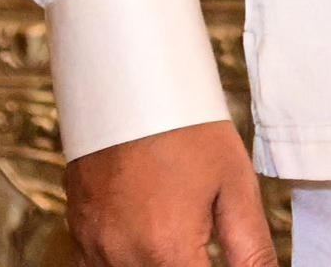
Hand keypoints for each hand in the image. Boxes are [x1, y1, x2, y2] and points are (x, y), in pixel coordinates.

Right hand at [64, 118, 273, 266]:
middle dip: (187, 264)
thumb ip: (251, 249)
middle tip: (203, 241)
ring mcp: (94, 246)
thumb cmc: (187, 128)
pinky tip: (151, 231)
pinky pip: (104, 264)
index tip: (218, 257)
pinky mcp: (79, 232)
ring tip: (176, 226)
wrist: (129, 82)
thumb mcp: (235, 185)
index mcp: (165, 249)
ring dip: (159, 263)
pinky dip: (129, 259)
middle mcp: (122, 256)